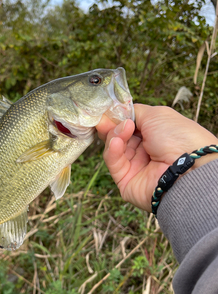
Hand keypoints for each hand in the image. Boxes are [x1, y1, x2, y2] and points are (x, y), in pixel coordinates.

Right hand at [95, 104, 217, 211]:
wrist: (187, 168)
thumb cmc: (178, 138)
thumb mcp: (156, 115)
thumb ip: (134, 112)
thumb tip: (118, 113)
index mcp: (154, 135)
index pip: (128, 125)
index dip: (117, 118)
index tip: (107, 112)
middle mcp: (144, 151)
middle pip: (118, 136)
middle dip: (112, 126)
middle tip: (105, 120)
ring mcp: (135, 166)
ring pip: (114, 148)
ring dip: (114, 136)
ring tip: (123, 131)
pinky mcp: (126, 181)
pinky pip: (114, 163)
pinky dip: (113, 150)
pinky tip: (117, 142)